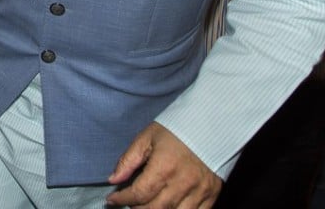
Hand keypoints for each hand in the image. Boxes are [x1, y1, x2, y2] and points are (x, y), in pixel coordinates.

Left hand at [106, 122, 221, 207]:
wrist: (210, 123)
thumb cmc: (176, 128)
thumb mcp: (147, 137)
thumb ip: (128, 160)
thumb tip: (113, 180)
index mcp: (165, 166)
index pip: (139, 193)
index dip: (122, 199)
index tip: (112, 199)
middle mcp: (183, 182)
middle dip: (137, 208)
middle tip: (129, 202)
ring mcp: (200, 191)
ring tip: (146, 205)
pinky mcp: (212, 195)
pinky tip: (168, 207)